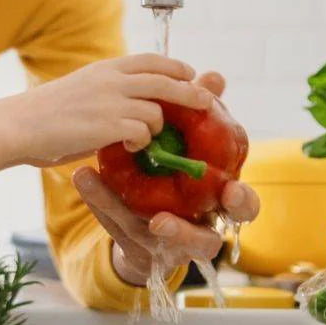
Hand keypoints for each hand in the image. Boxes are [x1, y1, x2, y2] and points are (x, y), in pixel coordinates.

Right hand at [2, 53, 213, 166]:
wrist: (18, 125)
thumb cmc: (45, 114)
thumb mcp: (80, 88)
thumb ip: (106, 88)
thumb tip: (131, 98)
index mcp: (105, 68)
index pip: (151, 59)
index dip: (175, 66)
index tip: (189, 74)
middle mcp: (111, 80)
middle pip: (165, 81)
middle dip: (191, 92)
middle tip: (207, 101)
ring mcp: (111, 102)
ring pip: (156, 111)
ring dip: (156, 128)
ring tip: (141, 139)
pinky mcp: (108, 126)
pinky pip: (142, 133)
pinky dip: (141, 143)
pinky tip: (129, 148)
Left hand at [72, 71, 260, 285]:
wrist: (153, 226)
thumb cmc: (182, 178)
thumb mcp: (193, 146)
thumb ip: (204, 115)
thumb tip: (214, 75)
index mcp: (219, 206)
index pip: (242, 209)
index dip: (242, 203)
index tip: (232, 192)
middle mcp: (198, 232)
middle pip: (204, 243)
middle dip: (187, 234)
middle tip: (163, 221)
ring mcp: (166, 247)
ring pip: (150, 242)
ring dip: (128, 217)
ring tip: (114, 196)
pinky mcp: (136, 249)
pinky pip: (117, 228)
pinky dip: (100, 200)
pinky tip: (83, 175)